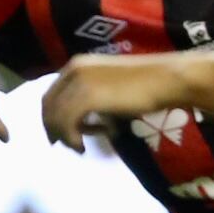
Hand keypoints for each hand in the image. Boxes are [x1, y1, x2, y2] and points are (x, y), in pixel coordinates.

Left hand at [42, 57, 182, 150]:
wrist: (164, 79)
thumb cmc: (145, 84)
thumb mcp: (109, 85)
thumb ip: (91, 95)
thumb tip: (79, 119)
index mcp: (76, 64)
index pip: (51, 93)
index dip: (51, 116)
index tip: (58, 134)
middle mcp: (73, 70)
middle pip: (48, 105)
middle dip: (53, 128)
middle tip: (64, 145)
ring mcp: (80, 82)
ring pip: (55, 116)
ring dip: (63, 136)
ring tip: (79, 148)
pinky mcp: (88, 96)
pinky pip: (67, 123)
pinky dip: (71, 138)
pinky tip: (83, 146)